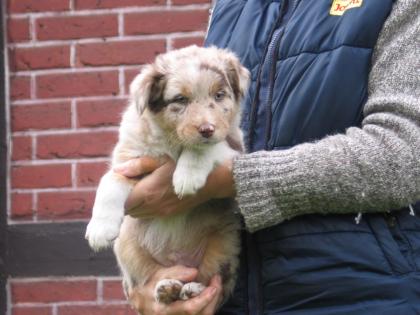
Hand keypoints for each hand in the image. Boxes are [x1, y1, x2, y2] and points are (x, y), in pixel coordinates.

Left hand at [114, 157, 234, 217]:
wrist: (209, 181)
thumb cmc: (184, 165)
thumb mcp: (160, 161)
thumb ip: (138, 166)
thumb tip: (117, 170)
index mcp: (147, 193)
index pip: (122, 202)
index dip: (120, 193)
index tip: (124, 182)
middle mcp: (152, 207)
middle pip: (128, 211)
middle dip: (126, 200)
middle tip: (132, 184)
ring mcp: (161, 212)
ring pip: (137, 214)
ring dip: (135, 205)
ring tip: (142, 189)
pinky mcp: (168, 214)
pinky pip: (149, 215)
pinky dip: (145, 207)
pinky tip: (152, 194)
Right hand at [128, 265, 222, 314]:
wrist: (143, 303)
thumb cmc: (150, 288)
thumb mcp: (157, 277)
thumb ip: (175, 273)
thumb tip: (194, 272)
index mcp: (164, 309)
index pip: (188, 309)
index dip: (203, 299)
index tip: (213, 287)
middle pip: (200, 314)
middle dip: (213, 298)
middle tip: (217, 280)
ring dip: (213, 301)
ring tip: (216, 285)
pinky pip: (203, 314)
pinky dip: (209, 304)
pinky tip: (211, 293)